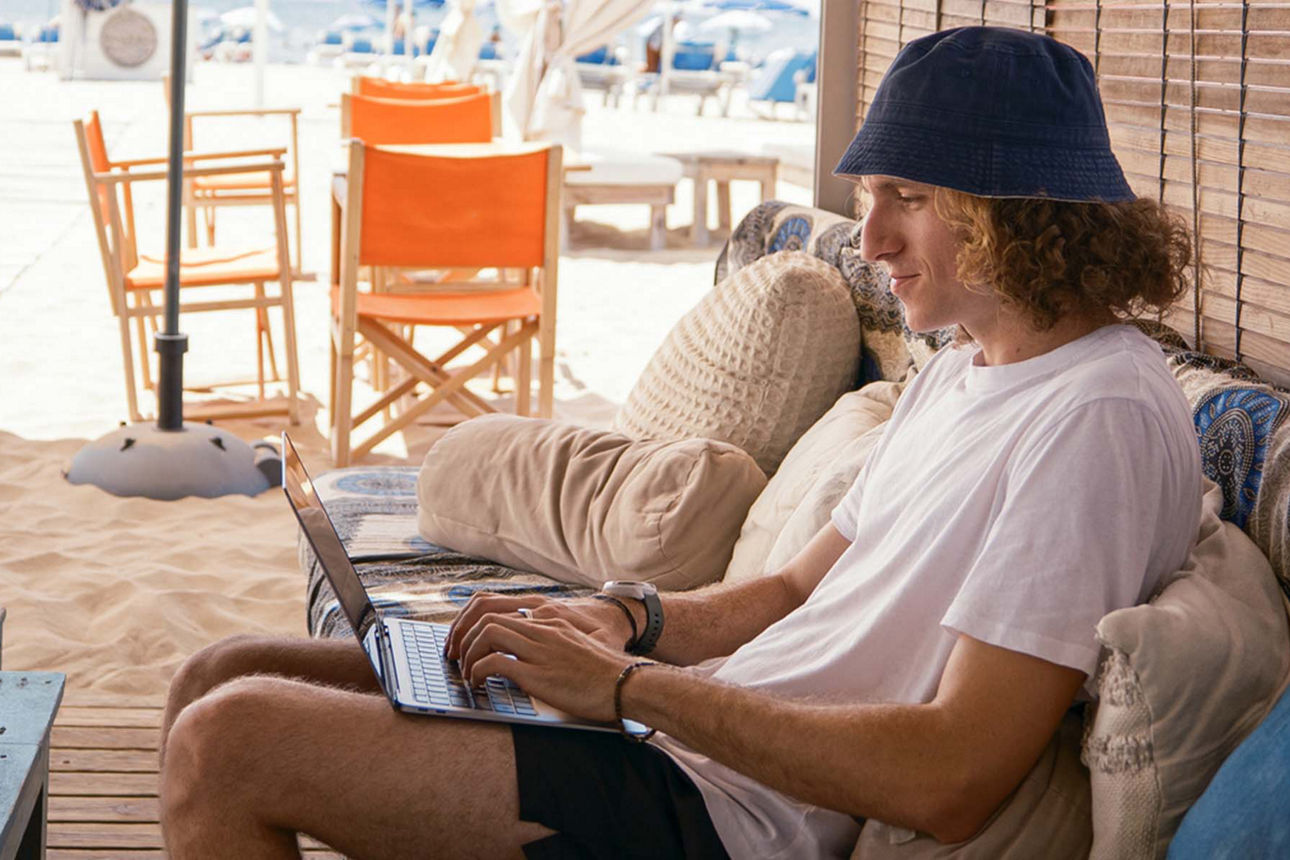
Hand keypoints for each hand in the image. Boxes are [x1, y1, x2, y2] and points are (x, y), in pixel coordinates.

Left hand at [457, 612, 635, 722]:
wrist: (627, 684)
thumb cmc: (602, 673)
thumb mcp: (573, 648)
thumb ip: (549, 645)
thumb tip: (523, 657)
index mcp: (547, 620)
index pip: (497, 606)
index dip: (471, 621)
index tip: (461, 640)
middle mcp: (541, 628)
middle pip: (485, 615)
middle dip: (461, 635)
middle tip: (454, 656)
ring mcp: (540, 648)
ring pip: (487, 633)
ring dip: (468, 652)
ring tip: (466, 672)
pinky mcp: (539, 673)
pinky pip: (495, 663)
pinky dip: (479, 672)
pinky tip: (479, 684)